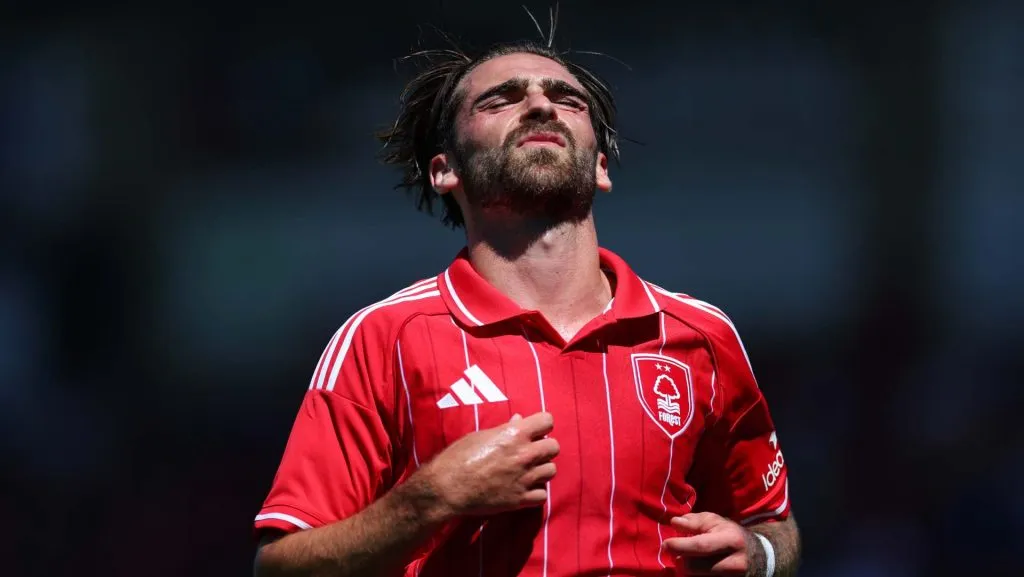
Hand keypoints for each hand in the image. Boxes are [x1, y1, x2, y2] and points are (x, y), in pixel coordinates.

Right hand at [418, 412, 558, 518]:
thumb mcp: (480, 435)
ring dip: (542, 469)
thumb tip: (519, 420)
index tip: (535, 430)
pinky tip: (526, 488)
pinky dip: (537, 492)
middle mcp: (524, 455)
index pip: (547, 421)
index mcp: (515, 434)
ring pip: (552, 470)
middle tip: (532, 451)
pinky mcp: (520, 499)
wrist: (447, 488)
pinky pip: (543, 495)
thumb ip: (504, 429)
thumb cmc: (458, 457)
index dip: (542, 425)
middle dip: (545, 447)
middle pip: (554, 447)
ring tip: (529, 470)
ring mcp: (524, 478)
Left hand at [663, 512, 759, 575]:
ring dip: (685, 571)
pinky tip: (696, 570)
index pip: (701, 546)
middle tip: (676, 553)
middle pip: (693, 567)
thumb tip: (675, 523)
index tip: (666, 544)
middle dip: (679, 560)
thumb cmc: (732, 535)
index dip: (679, 545)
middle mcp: (734, 563)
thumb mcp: (717, 522)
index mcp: (731, 541)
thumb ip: (695, 521)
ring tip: (687, 561)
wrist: (760, 557)